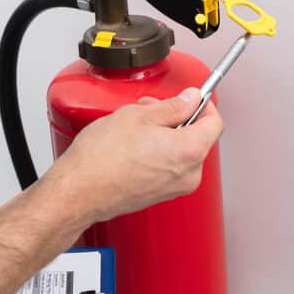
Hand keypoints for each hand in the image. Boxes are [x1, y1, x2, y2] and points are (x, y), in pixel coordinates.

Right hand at [46, 88, 223, 221]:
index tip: (190, 97)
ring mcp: (174, 188)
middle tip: (151, 109)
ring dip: (165, 135)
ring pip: (181, 152)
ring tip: (135, 128)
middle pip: (197, 137)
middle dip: (178, 119)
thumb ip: (173, 105)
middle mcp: (188, 174)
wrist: (79, 191)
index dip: (202, 105)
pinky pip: (168, 167)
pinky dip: (157, 153)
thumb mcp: (138, 115)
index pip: (214, 122)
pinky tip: (132, 147)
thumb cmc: (102, 157)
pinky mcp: (159, 195)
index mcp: (189, 150)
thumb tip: (190, 99)